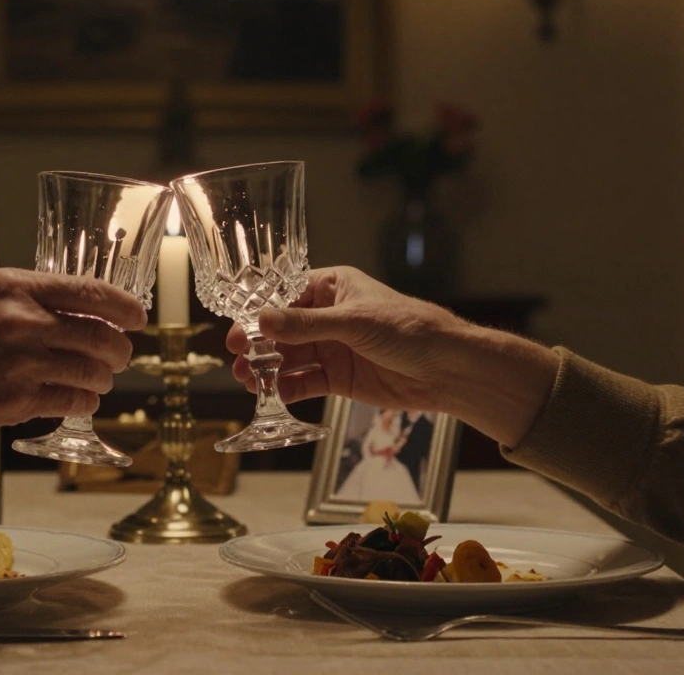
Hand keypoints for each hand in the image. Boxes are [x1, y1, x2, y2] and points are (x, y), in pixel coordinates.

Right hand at [0, 268, 146, 476]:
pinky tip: (78, 400)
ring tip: (97, 381)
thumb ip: (25, 302)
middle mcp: (22, 321)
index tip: (139, 317)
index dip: (125, 307)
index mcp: (14, 287)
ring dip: (103, 379)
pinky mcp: (13, 401)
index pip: (92, 292)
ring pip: (92, 372)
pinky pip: (71, 401)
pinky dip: (84, 402)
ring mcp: (20, 363)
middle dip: (120, 350)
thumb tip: (73, 309)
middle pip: (102, 336)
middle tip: (120, 357)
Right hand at [227, 267, 464, 410]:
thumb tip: (262, 321)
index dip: (259, 313)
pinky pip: (306, 382)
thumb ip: (306, 324)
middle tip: (236, 359)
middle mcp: (329, 317)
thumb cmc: (408, 328)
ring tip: (248, 381)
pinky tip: (274, 395)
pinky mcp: (339, 377)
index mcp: (333, 288)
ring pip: (290, 358)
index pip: (286, 297)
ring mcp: (332, 348)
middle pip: (283, 330)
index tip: (237, 329)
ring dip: (268, 369)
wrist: (447, 369)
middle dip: (258, 345)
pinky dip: (288, 388)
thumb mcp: (353, 322)